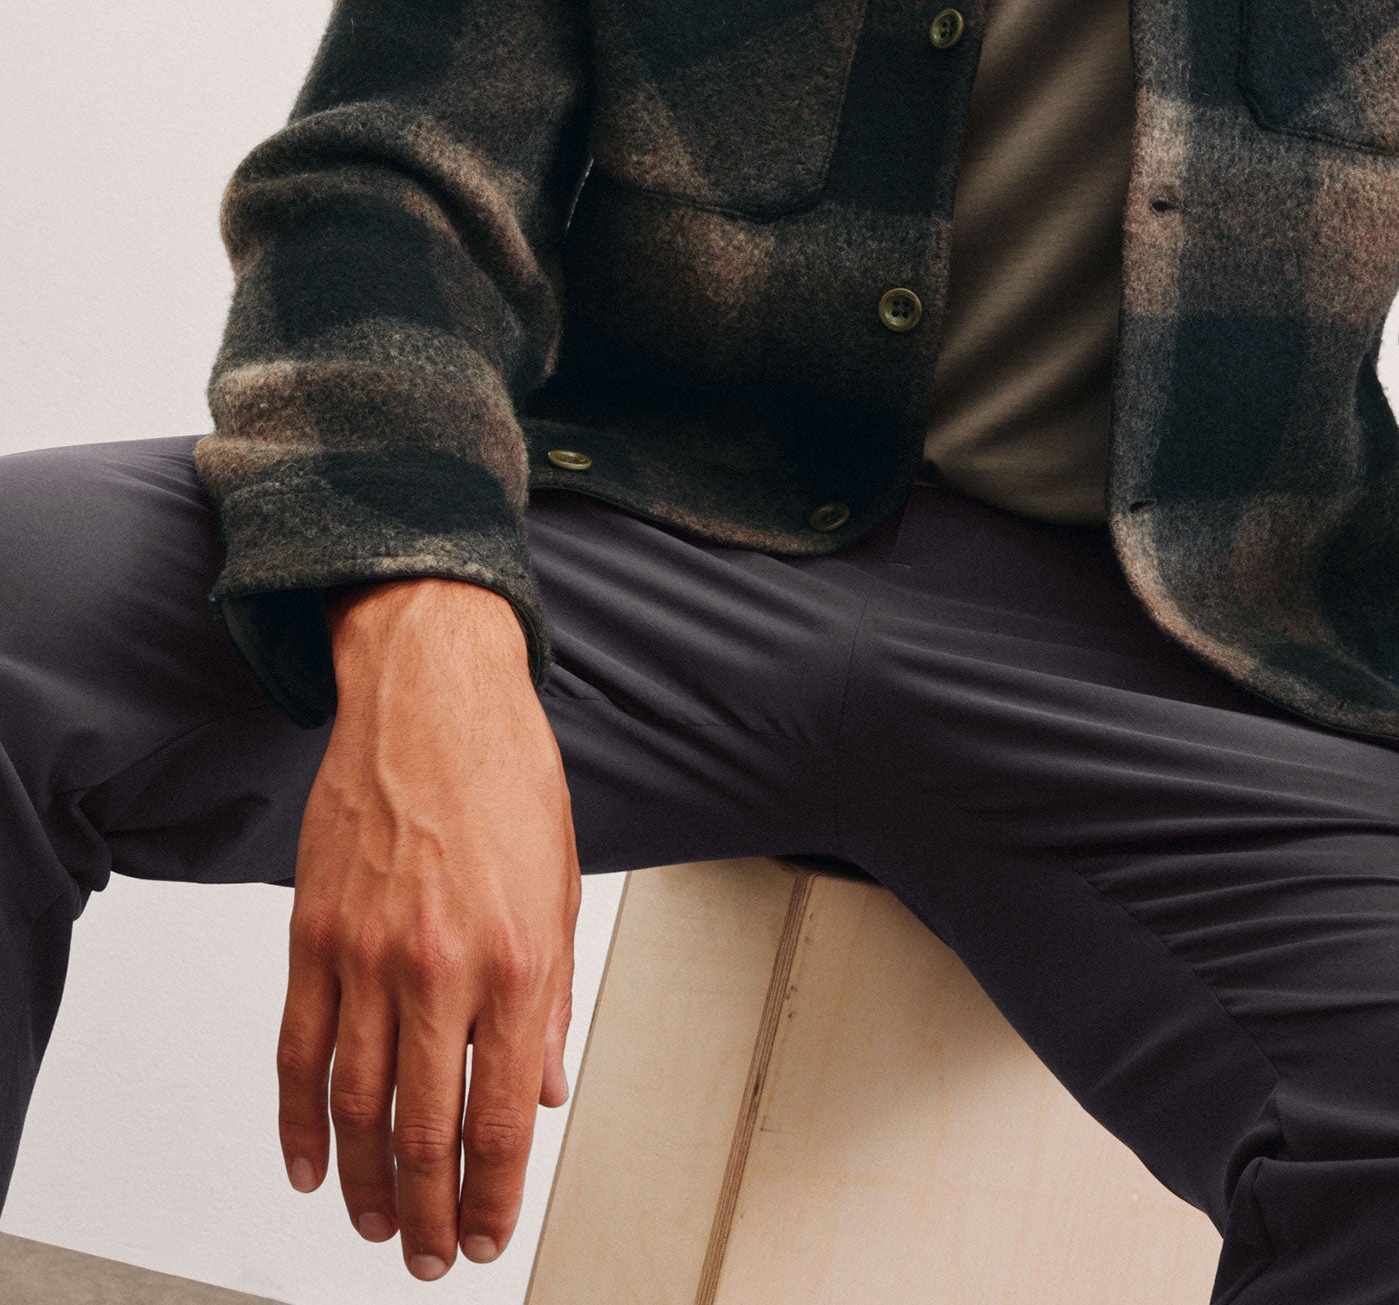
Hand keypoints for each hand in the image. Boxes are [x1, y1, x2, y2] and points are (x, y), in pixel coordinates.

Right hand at [277, 578, 580, 1278]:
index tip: (493, 1233)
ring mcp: (366, 955)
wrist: (431, 692)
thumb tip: (543, 1090)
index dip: (496, 1193)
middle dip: (431, 1212)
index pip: (501, 1117)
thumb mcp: (559, 886)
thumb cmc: (504, 772)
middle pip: (421, 1129)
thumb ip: (550, 1001)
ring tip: (379, 1225)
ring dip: (365, 1184)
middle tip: (436, 1255)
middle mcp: (438, 966)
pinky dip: (299, 1122)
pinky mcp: (312, 936)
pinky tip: (308, 1164)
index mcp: (515, 959)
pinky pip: (297, 1051)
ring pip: (354, 1107)